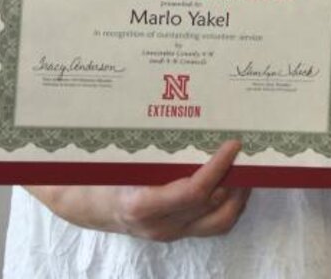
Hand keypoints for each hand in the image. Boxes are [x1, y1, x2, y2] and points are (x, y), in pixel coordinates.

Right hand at [27, 139, 249, 240]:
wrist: (81, 201)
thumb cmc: (97, 169)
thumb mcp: (115, 152)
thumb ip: (144, 138)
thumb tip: (174, 98)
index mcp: (141, 204)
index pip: (193, 192)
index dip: (218, 168)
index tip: (233, 143)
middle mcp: (159, 225)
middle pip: (215, 209)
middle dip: (238, 179)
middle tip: (249, 148)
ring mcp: (169, 232)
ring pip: (219, 222)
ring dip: (239, 194)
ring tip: (247, 162)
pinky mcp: (176, 230)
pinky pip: (211, 222)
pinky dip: (228, 200)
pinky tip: (232, 175)